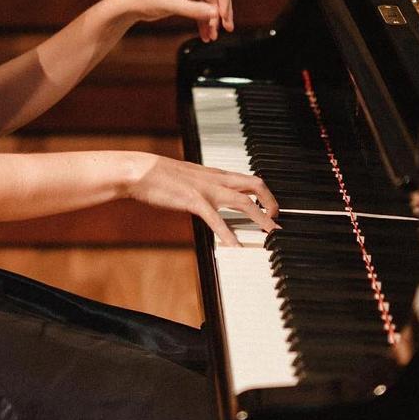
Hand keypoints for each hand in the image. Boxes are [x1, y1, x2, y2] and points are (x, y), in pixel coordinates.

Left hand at [115, 0, 232, 43]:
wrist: (132, 4)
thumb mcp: (174, 4)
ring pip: (211, 5)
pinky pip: (202, 11)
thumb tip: (215, 14)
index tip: (224, 16)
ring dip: (212, 21)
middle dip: (220, 13)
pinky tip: (205, 35)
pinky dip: (204, 22)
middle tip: (225, 28)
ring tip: (211, 36)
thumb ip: (196, 10)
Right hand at [122, 152, 278, 247]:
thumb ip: (203, 185)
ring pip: (244, 202)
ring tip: (272, 235)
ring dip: (262, 219)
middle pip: (255, 184)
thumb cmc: (160, 176)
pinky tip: (237, 249)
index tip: (272, 208)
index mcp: (215, 173)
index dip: (265, 193)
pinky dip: (229, 235)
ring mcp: (207, 189)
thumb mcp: (189, 178)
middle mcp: (216, 179)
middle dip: (271, 202)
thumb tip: (210, 198)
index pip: (249, 178)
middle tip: (277, 222)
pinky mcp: (195, 201)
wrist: (141, 170)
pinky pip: (217, 220)